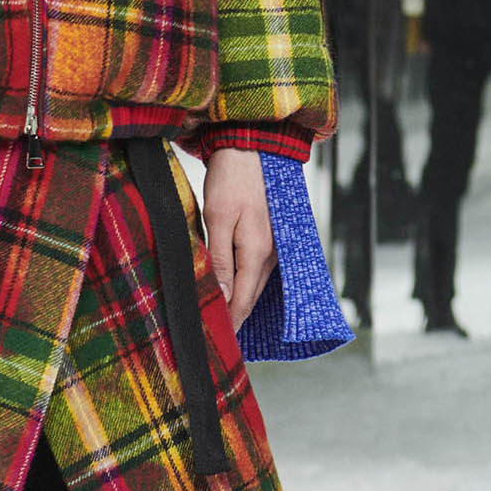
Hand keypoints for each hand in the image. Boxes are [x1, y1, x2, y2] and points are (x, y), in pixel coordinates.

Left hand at [201, 147, 274, 330]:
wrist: (253, 148)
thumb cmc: (231, 180)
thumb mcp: (217, 218)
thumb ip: (219, 259)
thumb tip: (220, 295)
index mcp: (256, 253)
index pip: (241, 300)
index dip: (229, 323)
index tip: (217, 342)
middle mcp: (270, 255)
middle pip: (250, 297)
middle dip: (235, 319)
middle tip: (217, 339)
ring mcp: (273, 247)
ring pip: (254, 285)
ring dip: (240, 303)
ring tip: (223, 321)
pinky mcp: (270, 239)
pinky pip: (258, 271)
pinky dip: (245, 285)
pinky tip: (233, 290)